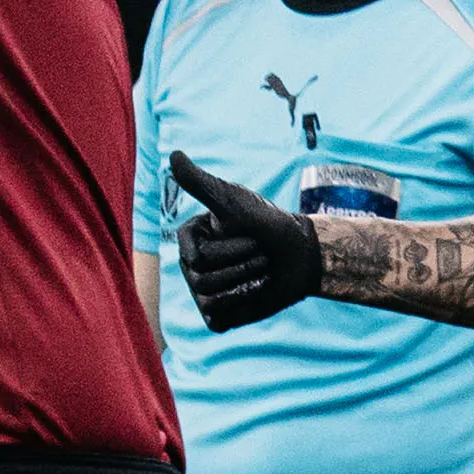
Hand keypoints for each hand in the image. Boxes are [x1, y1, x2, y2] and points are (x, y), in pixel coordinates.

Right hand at [168, 153, 320, 330]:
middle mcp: (191, 266)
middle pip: (202, 280)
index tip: (250, 233)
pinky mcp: (218, 314)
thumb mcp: (233, 201)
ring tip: (263, 270)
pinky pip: (217, 318)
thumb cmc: (269, 223)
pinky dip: (242, 304)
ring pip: (210, 298)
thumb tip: (173, 155)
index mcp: (189, 240)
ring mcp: (203, 291)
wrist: (301, 254)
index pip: (196, 258)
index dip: (231, 248)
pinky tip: (258, 289)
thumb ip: (199, 183)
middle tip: (262, 252)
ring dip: (246, 283)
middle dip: (243, 265)